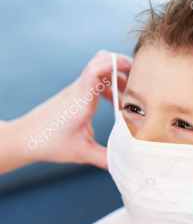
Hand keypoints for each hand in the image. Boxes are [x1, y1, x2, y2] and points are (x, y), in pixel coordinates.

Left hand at [20, 51, 131, 169]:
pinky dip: (108, 87)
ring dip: (116, 78)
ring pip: (99, 70)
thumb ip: (105, 157)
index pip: (97, 68)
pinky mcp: (74, 95)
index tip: (134, 70)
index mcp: (82, 99)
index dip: (117, 63)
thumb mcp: (81, 153)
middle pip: (100, 60)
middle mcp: (79, 90)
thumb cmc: (49, 143)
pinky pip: (95, 82)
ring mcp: (76, 90)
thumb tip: (125, 163)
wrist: (24, 138)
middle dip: (121, 66)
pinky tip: (114, 105)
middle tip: (136, 83)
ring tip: (127, 99)